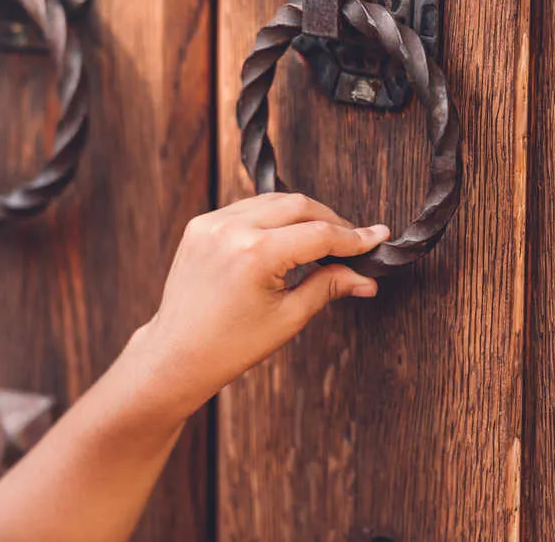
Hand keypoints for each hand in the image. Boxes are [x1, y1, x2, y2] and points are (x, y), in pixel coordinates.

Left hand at [138, 193, 389, 410]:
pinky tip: (287, 236)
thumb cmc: (231, 345)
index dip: (353, 237)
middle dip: (331, 220)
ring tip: (323, 239)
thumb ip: (329, 286)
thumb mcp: (288, 317)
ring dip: (303, 214)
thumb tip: (367, 279)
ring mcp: (211, 222)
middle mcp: (231, 229)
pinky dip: (273, 216)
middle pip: (299, 205)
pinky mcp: (200, 224)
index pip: (319, 234)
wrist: (176, 354)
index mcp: (255, 254)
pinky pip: (248, 207)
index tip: (378, 237)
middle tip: (353, 241)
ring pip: (274, 200)